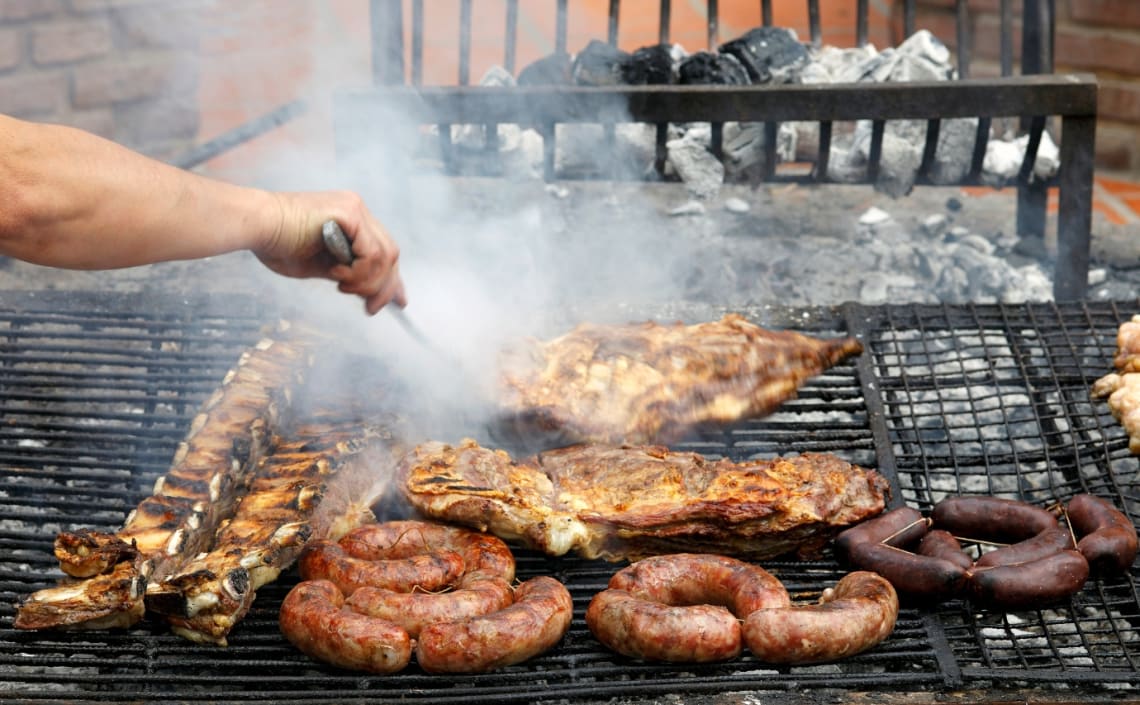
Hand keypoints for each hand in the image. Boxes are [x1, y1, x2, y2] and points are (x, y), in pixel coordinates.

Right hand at [256, 190, 405, 314]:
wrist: (256, 225)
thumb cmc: (277, 245)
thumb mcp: (321, 266)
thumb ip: (348, 274)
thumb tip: (370, 295)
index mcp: (351, 221)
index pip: (384, 251)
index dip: (392, 279)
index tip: (398, 303)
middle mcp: (358, 211)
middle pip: (390, 254)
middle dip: (385, 287)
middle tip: (370, 308)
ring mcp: (355, 209)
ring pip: (385, 256)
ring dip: (366, 281)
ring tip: (340, 285)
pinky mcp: (349, 212)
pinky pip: (372, 252)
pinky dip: (359, 272)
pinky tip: (337, 274)